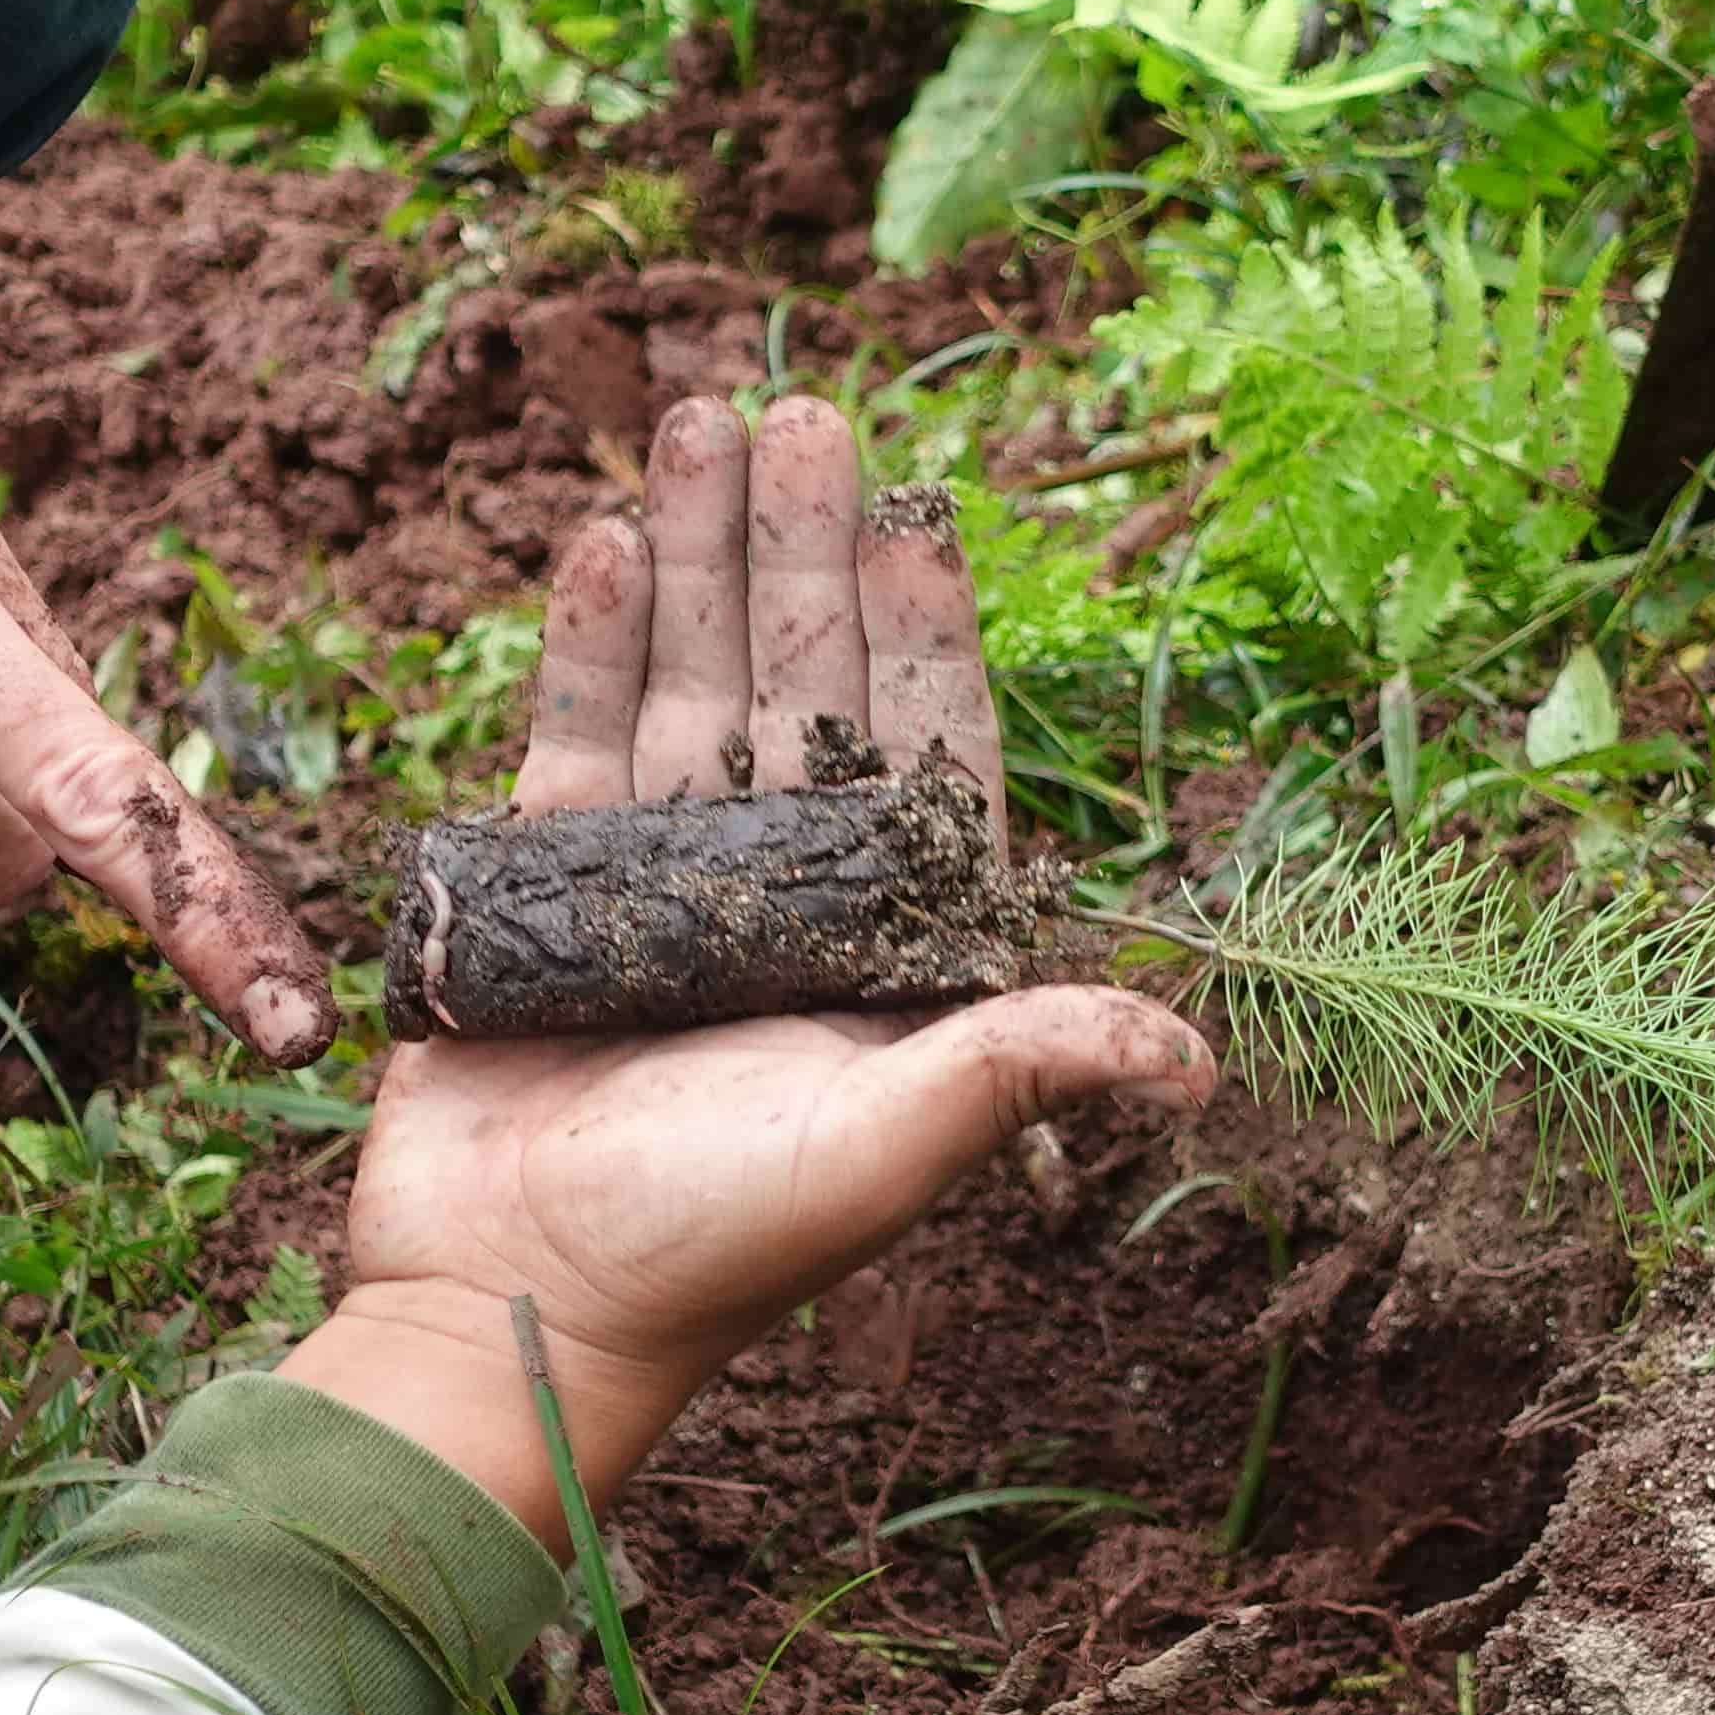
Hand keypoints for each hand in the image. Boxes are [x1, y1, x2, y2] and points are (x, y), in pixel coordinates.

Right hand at [282, 396, 1211, 1541]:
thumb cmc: (716, 1247)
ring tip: (696, 419)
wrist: (516, 1309)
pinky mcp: (539, 893)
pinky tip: (607, 537)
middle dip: (801, 547)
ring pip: (687, 684)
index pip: (921, 750)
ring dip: (698, 555)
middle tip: (798, 406)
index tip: (920, 504)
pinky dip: (589, 640)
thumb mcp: (891, 1146)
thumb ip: (1021, 1063)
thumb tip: (1199, 1049)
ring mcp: (657, 886)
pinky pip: (572, 738)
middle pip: (801, 687)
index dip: (923, 627)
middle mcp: (779, 899)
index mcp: (881, 947)